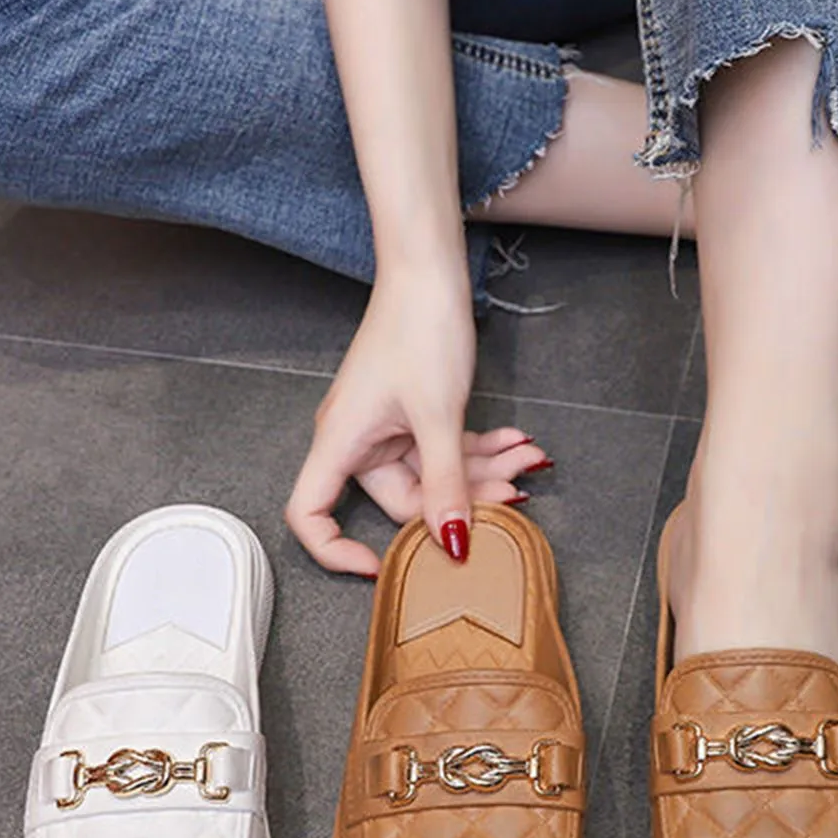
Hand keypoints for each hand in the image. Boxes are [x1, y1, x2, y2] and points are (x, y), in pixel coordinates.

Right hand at [284, 270, 550, 574]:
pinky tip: (517, 442)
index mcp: (340, 441)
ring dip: (482, 471)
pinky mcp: (414, 411)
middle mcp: (357, 438)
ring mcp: (387, 425)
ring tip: (527, 460)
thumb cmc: (418, 328)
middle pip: (402, 499)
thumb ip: (445, 482)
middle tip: (513, 494)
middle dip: (460, 499)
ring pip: (434, 473)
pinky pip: (444, 447)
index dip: (336, 550)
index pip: (310, 513)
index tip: (381, 566)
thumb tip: (450, 541)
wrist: (430, 271)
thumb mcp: (438, 415)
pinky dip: (480, 448)